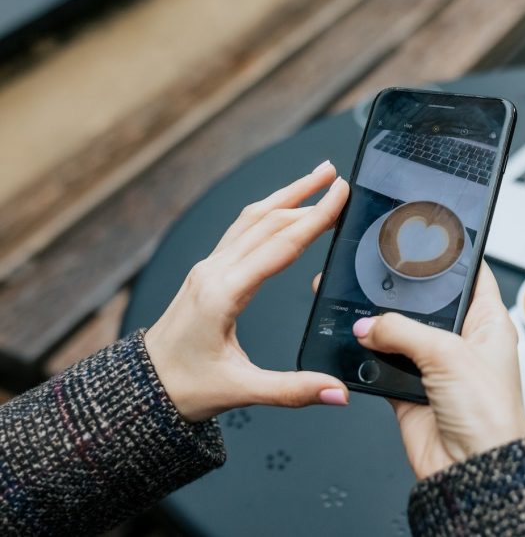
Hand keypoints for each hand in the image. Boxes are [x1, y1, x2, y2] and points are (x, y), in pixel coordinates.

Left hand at [145, 161, 350, 421]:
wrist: (142, 389)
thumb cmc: (184, 387)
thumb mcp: (241, 391)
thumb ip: (293, 390)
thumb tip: (337, 391)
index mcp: (223, 293)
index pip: (280, 245)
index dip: (315, 217)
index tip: (340, 195)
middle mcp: (214, 272)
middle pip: (268, 221)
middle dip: (306, 196)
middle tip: (339, 180)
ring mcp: (209, 268)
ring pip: (253, 219)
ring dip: (287, 195)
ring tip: (317, 177)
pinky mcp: (208, 271)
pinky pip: (242, 230)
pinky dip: (269, 211)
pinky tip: (284, 206)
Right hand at [314, 262, 524, 478]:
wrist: (473, 470)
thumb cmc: (490, 415)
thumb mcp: (449, 355)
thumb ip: (403, 331)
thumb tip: (369, 324)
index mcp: (488, 323)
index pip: (471, 275)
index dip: (452, 257)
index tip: (428, 239)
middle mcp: (462, 342)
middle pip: (426, 304)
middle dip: (401, 295)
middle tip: (375, 275)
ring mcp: (434, 366)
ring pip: (398, 334)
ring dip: (378, 328)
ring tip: (356, 311)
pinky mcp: (410, 391)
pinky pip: (380, 366)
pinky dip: (366, 360)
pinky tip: (356, 349)